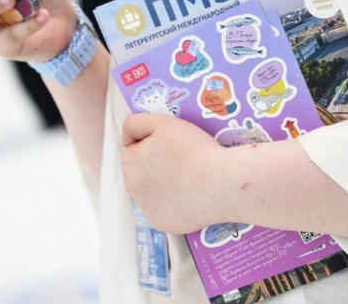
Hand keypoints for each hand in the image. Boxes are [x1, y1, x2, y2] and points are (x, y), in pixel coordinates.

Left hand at [120, 114, 233, 233]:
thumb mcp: (164, 123)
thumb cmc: (196, 150)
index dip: (154, 144)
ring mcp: (147, 209)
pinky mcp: (162, 224)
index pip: (135, 149)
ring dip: (163, 185)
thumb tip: (124, 140)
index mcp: (130, 162)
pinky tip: (191, 195)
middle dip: (155, 165)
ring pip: (151, 192)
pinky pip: (165, 210)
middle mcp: (133, 188)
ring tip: (188, 178)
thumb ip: (134, 123)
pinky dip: (174, 204)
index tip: (173, 146)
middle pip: (141, 172)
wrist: (223, 183)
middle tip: (182, 160)